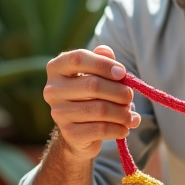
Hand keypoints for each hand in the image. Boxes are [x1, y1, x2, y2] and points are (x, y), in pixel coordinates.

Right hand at [42, 45, 139, 160]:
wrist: (79, 132)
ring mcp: (59, 113)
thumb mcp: (96, 74)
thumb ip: (102, 59)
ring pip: (100, 110)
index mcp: (57, 68)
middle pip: (93, 85)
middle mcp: (52, 89)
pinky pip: (101, 129)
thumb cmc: (90, 95)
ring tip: (131, 115)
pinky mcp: (69, 133)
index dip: (104, 64)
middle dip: (119, 91)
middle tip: (130, 96)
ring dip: (123, 113)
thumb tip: (106, 51)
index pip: (78, 59)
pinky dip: (119, 128)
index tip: (122, 73)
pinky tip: (125, 128)